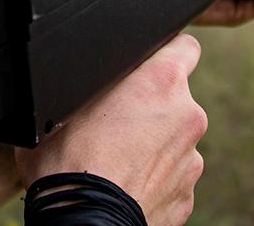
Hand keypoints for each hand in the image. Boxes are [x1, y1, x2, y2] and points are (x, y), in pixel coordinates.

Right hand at [15, 34, 207, 225]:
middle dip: (150, 104)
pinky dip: (151, 176)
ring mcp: (190, 160)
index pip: (185, 46)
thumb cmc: (66, 163)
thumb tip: (83, 75)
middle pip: (175, 97)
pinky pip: (169, 175)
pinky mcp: (186, 195)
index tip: (147, 63)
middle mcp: (187, 117)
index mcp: (162, 82)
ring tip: (113, 157)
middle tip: (112, 119)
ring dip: (151, 143)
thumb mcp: (63, 101)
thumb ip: (92, 79)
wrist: (80, 222)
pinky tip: (122, 182)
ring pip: (172, 139)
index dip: (164, 50)